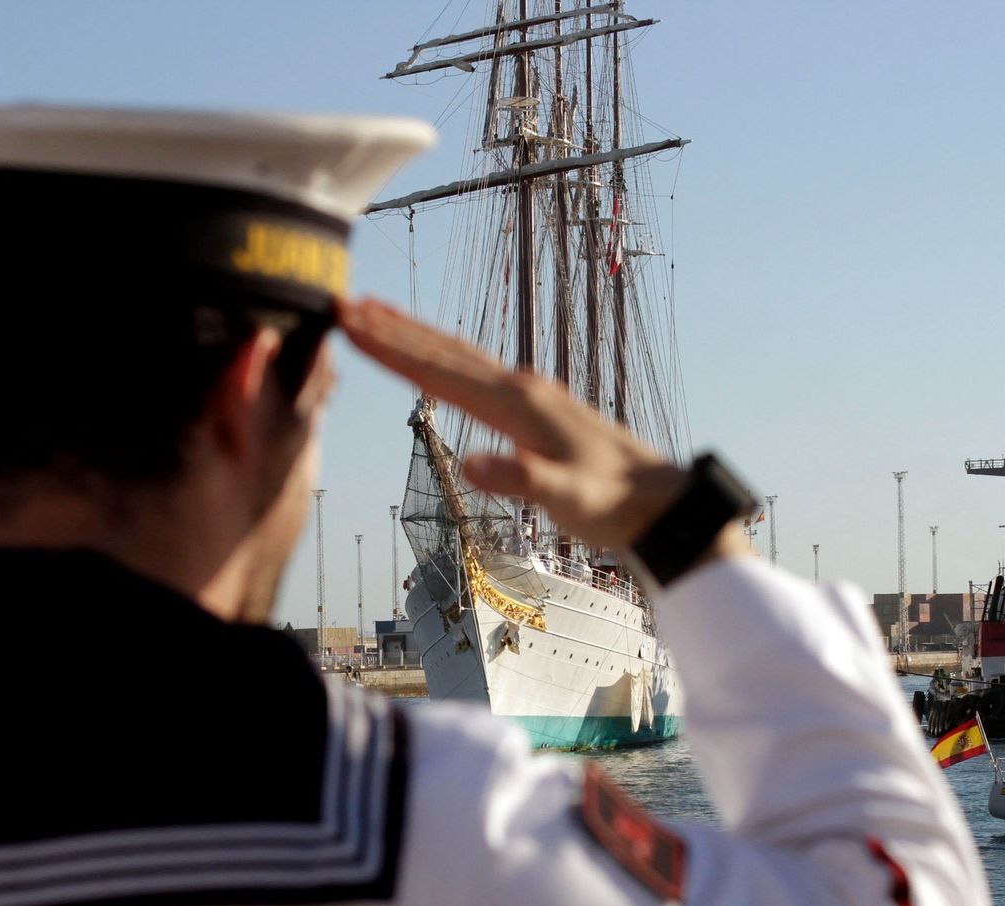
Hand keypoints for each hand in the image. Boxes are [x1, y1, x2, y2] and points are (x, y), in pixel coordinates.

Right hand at [337, 297, 745, 560]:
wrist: (660, 499)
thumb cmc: (614, 503)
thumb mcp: (569, 499)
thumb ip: (522, 480)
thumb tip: (472, 463)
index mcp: (518, 404)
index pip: (439, 370)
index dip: (391, 347)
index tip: (350, 321)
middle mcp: (520, 387)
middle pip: (443, 351)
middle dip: (391, 329)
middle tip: (344, 304)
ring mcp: (528, 393)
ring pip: (459, 355)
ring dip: (414, 335)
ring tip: (374, 315)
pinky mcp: (534, 407)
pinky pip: (475, 371)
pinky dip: (443, 357)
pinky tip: (435, 359)